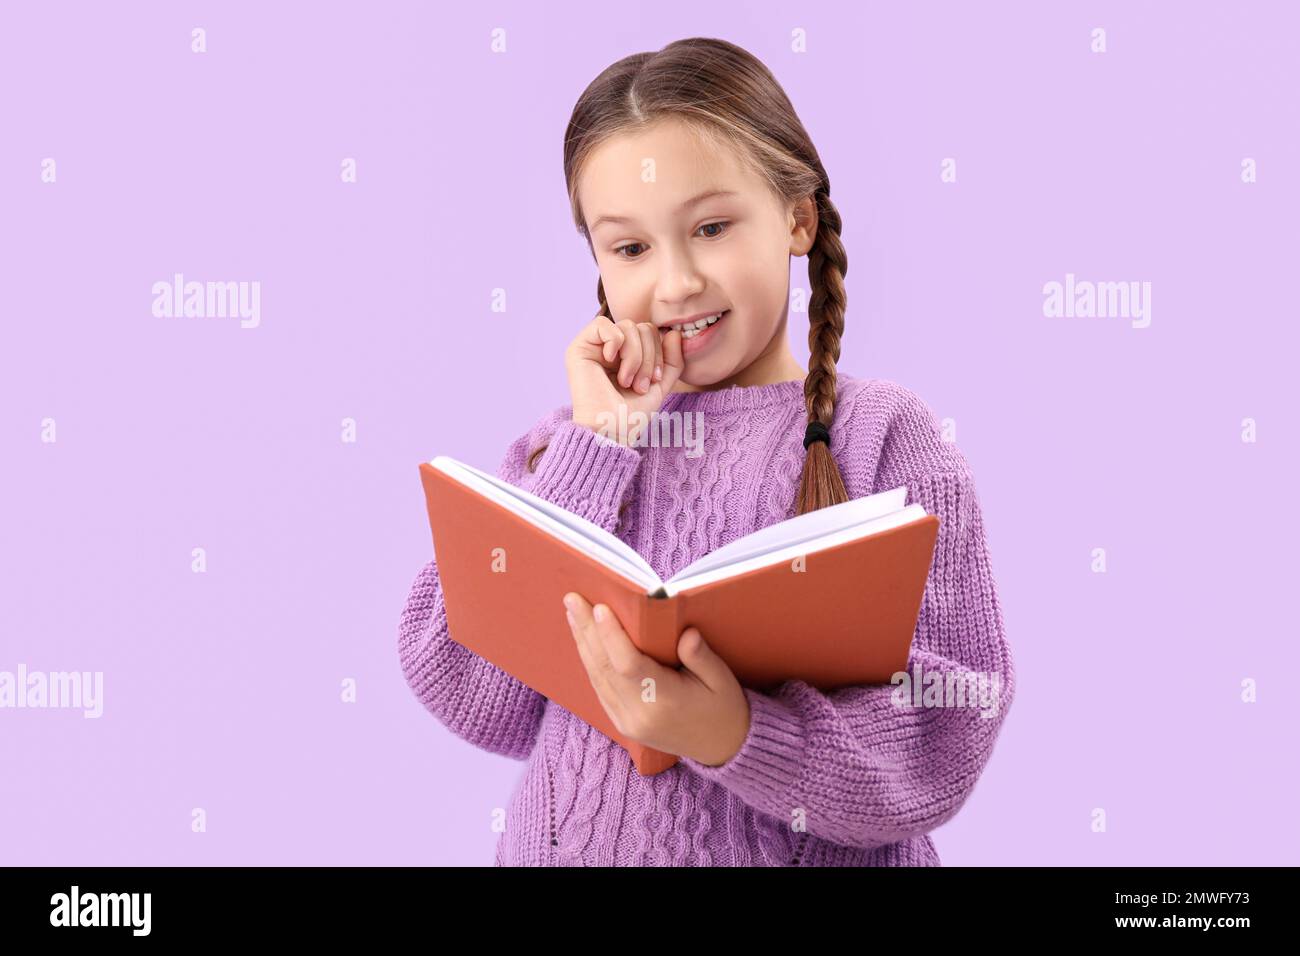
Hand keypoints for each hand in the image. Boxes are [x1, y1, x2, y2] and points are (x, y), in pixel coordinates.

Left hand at [561, 592, 750, 766]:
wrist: (722, 748)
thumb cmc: (724, 708)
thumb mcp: (722, 680)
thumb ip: (702, 657)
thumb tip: (686, 632)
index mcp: (665, 702)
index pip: (629, 665)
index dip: (612, 636)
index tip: (599, 607)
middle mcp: (639, 715)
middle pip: (605, 668)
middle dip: (587, 630)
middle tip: (572, 599)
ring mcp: (627, 722)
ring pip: (597, 677)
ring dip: (583, 643)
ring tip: (573, 612)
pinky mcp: (622, 724)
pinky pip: (600, 688)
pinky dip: (591, 661)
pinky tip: (585, 639)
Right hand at [565, 310, 684, 445]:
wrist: (611, 430)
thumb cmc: (631, 414)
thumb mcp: (659, 386)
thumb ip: (671, 360)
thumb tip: (674, 332)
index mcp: (627, 354)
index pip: (650, 332)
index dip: (659, 352)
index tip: (654, 380)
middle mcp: (610, 348)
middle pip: (641, 327)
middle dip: (648, 356)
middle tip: (639, 385)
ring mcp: (594, 347)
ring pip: (627, 326)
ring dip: (633, 357)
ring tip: (626, 381)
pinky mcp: (578, 348)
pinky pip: (602, 324)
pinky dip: (614, 342)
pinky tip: (610, 361)